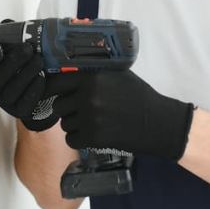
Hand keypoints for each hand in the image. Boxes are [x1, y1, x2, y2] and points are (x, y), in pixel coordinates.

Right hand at [0, 41, 58, 131]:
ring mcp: (5, 100)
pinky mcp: (18, 110)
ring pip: (12, 89)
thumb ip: (10, 36)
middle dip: (14, 61)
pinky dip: (34, 89)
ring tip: (39, 61)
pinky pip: (24, 102)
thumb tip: (8, 23)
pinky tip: (41, 77)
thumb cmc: (22, 67)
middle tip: (28, 49)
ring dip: (26, 73)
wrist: (35, 90)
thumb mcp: (15, 50)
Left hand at [50, 70, 194, 159]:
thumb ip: (92, 72)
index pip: (56, 82)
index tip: (53, 93)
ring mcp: (90, 118)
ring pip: (64, 124)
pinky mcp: (94, 138)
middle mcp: (88, 96)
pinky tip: (93, 134)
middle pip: (58, 105)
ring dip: (74, 124)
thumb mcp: (117, 74)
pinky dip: (79, 139)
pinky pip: (71, 139)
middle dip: (66, 109)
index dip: (52, 89)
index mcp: (92, 77)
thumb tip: (66, 69)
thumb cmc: (137, 96)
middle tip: (80, 110)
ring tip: (92, 122)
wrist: (157, 122)